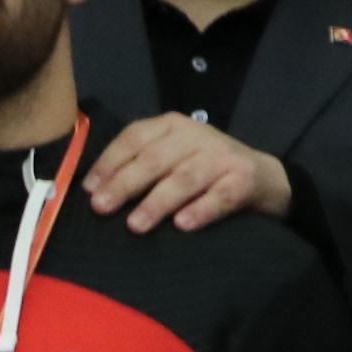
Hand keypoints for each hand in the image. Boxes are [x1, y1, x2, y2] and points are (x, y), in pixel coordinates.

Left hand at [81, 113, 290, 233]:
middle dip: (125, 184)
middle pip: (155, 159)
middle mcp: (196, 135)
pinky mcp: (243, 178)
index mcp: (171, 126)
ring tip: (136, 225)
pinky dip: (201, 210)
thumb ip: (139, 165)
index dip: (110, 163)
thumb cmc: (204, 170)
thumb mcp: (172, 156)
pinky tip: (183, 225)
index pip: (135, 138)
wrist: (263, 177)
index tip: (89, 189)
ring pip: (184, 178)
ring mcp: (221, 156)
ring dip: (158, 202)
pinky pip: (220, 196)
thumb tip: (93, 191)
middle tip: (101, 208)